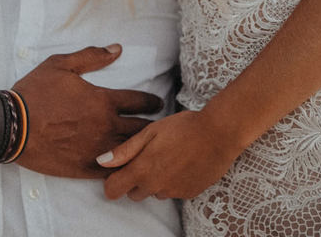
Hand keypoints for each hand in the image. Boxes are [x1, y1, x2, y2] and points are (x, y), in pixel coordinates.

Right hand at [13, 45, 161, 178]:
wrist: (12, 125)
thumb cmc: (35, 93)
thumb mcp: (61, 65)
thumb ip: (91, 56)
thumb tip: (117, 48)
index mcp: (103, 101)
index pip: (140, 101)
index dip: (153, 102)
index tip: (158, 103)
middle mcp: (106, 126)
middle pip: (142, 129)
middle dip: (154, 127)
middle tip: (160, 127)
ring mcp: (97, 149)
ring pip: (131, 152)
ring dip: (141, 148)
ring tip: (147, 147)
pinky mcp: (85, 168)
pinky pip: (113, 171)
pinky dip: (123, 167)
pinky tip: (127, 166)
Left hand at [99, 109, 236, 200]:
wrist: (219, 134)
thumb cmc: (183, 127)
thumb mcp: (150, 132)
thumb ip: (125, 150)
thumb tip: (101, 161)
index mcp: (142, 170)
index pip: (114, 190)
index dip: (111, 181)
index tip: (117, 171)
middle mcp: (155, 186)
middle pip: (133, 193)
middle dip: (134, 179)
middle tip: (146, 156)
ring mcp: (173, 192)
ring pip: (153, 192)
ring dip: (154, 180)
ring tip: (167, 156)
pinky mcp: (188, 193)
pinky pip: (172, 192)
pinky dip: (172, 181)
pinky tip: (181, 163)